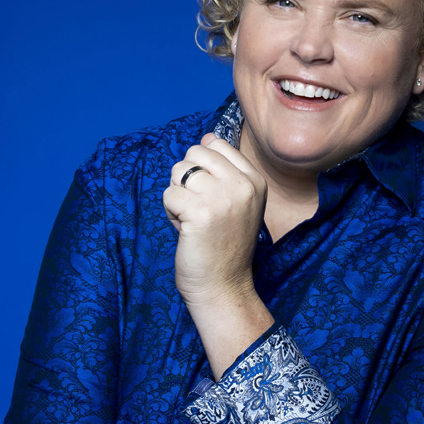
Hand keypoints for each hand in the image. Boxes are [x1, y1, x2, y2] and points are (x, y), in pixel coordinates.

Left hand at [163, 133, 268, 304]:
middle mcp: (243, 185)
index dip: (202, 168)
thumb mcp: (238, 202)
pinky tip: (186, 230)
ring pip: (178, 171)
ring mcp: (223, 197)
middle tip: (199, 209)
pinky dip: (170, 212)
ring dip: (177, 196)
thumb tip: (207, 136)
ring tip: (192, 220)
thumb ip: (225, 170)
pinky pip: (168, 194)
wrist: (224, 286)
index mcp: (255, 180)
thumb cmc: (225, 245)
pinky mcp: (200, 211)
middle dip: (186, 179)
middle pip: (194, 154)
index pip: (216, 145)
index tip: (211, 196)